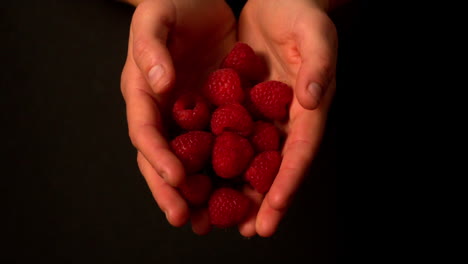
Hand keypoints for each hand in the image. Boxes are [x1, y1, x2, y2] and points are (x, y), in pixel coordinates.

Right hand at [120, 0, 235, 233]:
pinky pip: (220, 145)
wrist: (200, 0)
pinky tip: (238, 189)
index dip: (158, 157)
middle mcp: (164, 111)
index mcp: (143, 92)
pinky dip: (226, 169)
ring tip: (209, 221)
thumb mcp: (155, 18)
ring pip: (191, 160)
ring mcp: (189, 115)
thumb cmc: (172, 4)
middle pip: (163, 157)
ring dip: (199, 192)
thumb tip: (159, 85)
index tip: (176, 179)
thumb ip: (150, 49)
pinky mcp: (215, 113)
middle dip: (172, 191)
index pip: (145, 131)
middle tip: (186, 219)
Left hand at [237, 0, 337, 236]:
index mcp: (307, 107)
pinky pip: (228, 137)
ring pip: (250, 159)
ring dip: (237, 189)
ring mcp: (262, 114)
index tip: (272, 213)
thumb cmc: (302, 15)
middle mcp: (285, 118)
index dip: (286, 184)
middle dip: (262, 200)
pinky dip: (217, 160)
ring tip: (220, 218)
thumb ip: (318, 65)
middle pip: (275, 166)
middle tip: (248, 231)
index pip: (299, 152)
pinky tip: (202, 177)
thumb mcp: (315, 34)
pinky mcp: (241, 105)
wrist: (279, 1)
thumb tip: (313, 101)